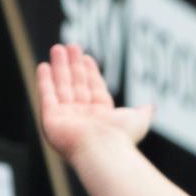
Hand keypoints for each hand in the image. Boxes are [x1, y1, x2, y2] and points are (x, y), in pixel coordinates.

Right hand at [37, 44, 150, 160]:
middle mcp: (82, 116)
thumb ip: (142, 111)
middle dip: (72, 65)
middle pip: (76, 84)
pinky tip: (44, 66)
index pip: (93, 87)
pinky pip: (47, 96)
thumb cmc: (121, 136)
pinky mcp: (51, 119)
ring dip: (59, 67)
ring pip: (61, 86)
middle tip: (69, 45)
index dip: (90, 71)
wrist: (103, 150)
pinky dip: (45, 81)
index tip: (86, 56)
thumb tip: (151, 107)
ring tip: (57, 48)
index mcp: (100, 115)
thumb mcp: (138, 119)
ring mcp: (65, 117)